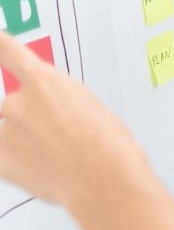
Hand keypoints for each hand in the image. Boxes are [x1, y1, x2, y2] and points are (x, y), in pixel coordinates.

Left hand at [0, 32, 140, 207]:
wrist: (104, 177)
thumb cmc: (108, 141)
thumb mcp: (89, 105)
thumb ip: (61, 101)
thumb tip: (52, 113)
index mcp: (44, 81)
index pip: (8, 52)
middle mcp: (16, 101)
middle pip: (16, 105)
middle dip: (33, 120)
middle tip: (61, 139)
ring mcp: (4, 132)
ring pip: (11, 132)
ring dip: (26, 142)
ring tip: (57, 160)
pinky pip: (5, 156)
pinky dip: (18, 163)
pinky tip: (43, 171)